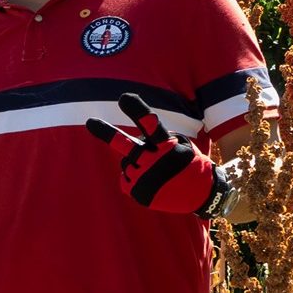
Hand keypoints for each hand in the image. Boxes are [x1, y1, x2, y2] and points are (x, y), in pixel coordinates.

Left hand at [84, 92, 228, 217]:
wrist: (202, 194)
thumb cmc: (189, 164)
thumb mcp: (182, 145)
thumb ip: (160, 138)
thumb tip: (135, 139)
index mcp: (168, 146)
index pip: (150, 124)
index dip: (137, 111)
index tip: (124, 98)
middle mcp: (155, 161)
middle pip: (126, 145)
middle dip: (107, 133)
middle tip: (90, 122)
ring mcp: (146, 178)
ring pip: (126, 163)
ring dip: (136, 164)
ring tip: (154, 171)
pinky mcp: (140, 193)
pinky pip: (125, 179)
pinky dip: (133, 178)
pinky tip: (150, 181)